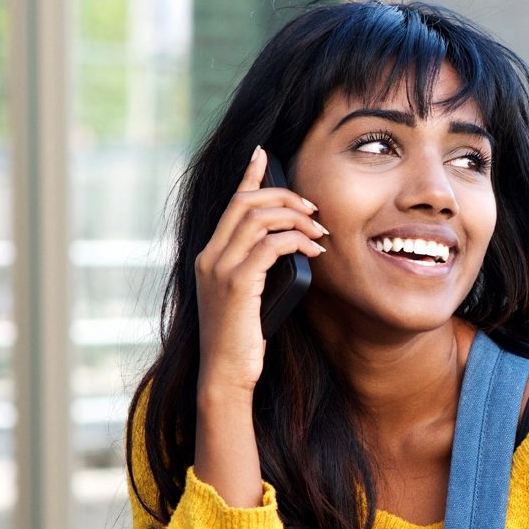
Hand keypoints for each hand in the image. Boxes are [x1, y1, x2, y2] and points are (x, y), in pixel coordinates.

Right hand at [193, 145, 328, 395]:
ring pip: (259, 218)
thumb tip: (291, 245)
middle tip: (314, 210)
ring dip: (296, 219)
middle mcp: (209, 256)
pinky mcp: (236, 285)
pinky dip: (297, 242)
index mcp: (210, 255)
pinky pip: (270, 246)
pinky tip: (314, 253)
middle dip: (284, 196)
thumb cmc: (243, 339)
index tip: (264, 155)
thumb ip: (259, 267)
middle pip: (246, 202)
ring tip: (319, 232)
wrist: (225, 374)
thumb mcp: (250, 295)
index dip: (248, 175)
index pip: (230, 202)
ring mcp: (219, 269)